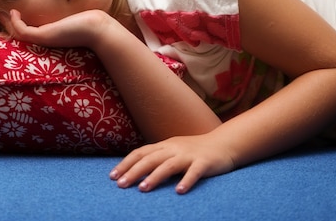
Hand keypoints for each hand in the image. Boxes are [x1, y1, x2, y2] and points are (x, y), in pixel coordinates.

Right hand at [0, 9, 116, 48]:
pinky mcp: (44, 36)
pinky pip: (22, 31)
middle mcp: (45, 39)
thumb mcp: (73, 13)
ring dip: (7, 24)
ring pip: (18, 34)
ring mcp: (43, 39)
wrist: (98, 29)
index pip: (29, 30)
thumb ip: (66, 10)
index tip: (10, 11)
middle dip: (7, 25)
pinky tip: (13, 12)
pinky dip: (14, 23)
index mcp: (50, 34)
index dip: (17, 23)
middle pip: (20, 34)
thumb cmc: (89, 20)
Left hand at [109, 134, 235, 193]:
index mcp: (164, 146)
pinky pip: (194, 172)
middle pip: (150, 159)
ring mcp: (189, 155)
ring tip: (142, 189)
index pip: (140, 153)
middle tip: (120, 184)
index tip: (112, 176)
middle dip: (133, 171)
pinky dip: (186, 181)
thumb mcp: (173, 151)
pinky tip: (178, 192)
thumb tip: (135, 169)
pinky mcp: (204, 163)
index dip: (126, 163)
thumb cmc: (194, 151)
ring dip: (154, 177)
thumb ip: (157, 157)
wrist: (223, 144)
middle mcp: (174, 149)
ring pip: (168, 165)